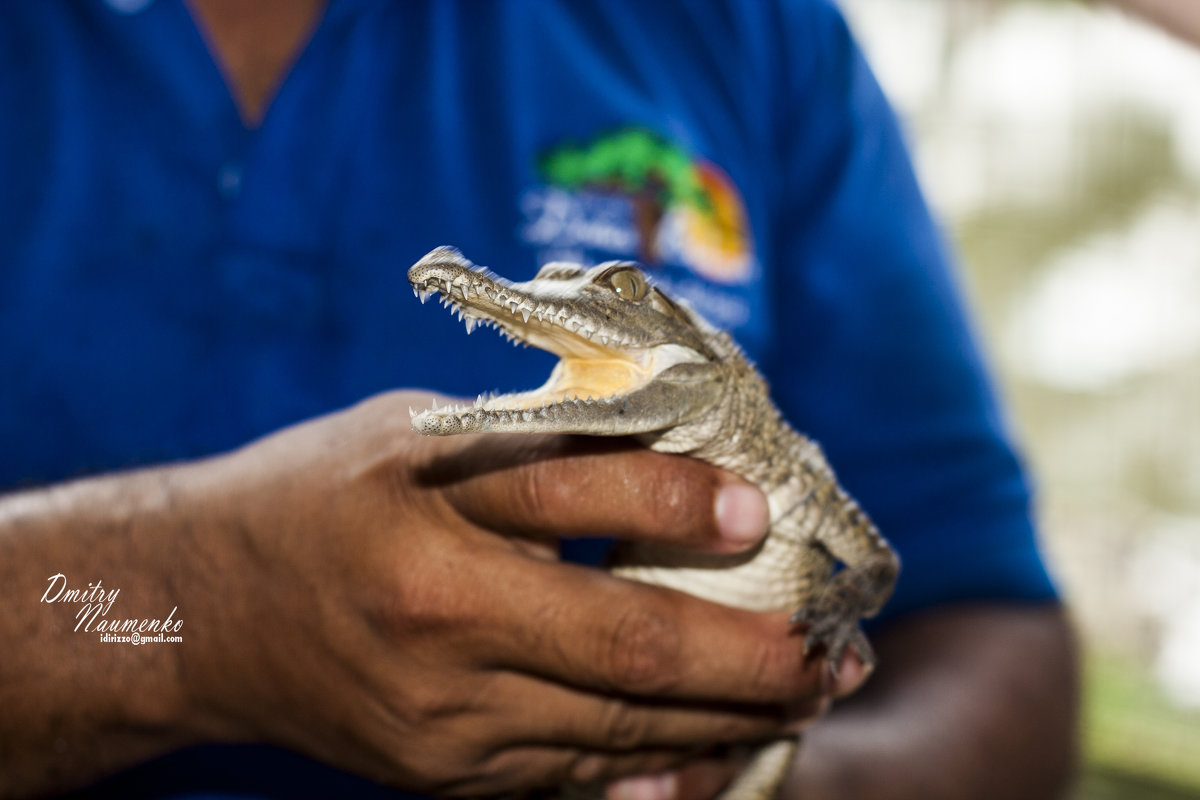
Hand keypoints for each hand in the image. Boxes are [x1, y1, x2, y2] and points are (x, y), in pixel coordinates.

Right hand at [177, 391, 834, 793]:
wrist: (200, 613)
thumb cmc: (314, 496)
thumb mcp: (417, 440)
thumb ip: (543, 457)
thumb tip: (678, 466)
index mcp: (431, 552)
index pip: (589, 530)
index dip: (690, 521)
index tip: (764, 516)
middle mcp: (441, 656)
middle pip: (631, 663)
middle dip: (754, 665)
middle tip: (836, 654)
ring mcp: (443, 736)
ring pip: (618, 735)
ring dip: (724, 720)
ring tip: (804, 696)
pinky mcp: (442, 778)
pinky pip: (572, 777)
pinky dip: (654, 760)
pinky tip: (715, 742)